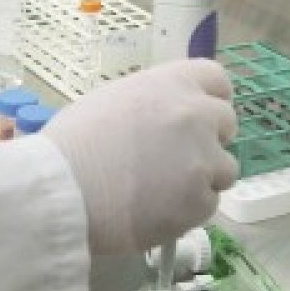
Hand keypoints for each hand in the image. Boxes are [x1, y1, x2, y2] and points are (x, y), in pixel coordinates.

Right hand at [43, 58, 237, 254]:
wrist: (63, 191)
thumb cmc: (72, 142)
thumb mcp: (111, 101)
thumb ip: (150, 105)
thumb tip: (161, 121)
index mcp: (171, 83)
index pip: (216, 79)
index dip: (210, 99)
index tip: (200, 116)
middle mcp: (196, 115)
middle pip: (226, 123)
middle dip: (208, 139)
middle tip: (177, 157)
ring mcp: (203, 160)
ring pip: (224, 169)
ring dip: (202, 177)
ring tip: (163, 191)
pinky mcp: (200, 201)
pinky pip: (207, 203)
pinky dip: (188, 209)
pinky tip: (156, 210)